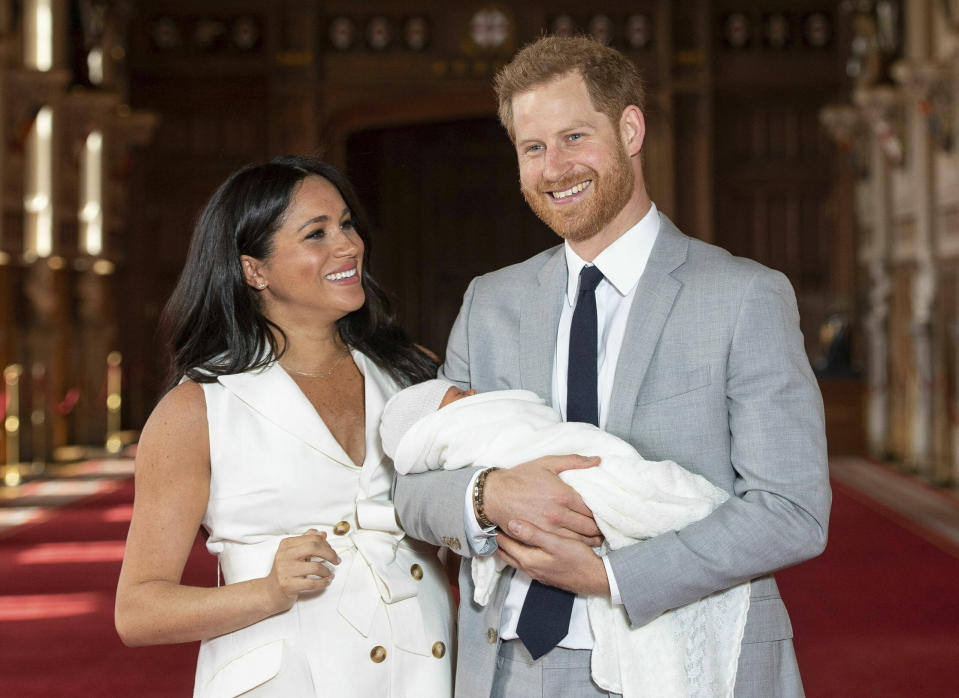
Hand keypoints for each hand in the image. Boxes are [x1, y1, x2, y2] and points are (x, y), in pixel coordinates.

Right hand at [263, 529, 339, 612]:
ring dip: (327, 571)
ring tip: (330, 574)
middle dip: (330, 554)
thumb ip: (307, 541)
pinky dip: (323, 582)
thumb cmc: (285, 571)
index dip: (327, 545)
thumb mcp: (294, 553)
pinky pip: (312, 583)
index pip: (313, 538)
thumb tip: (323, 534)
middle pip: (314, 547)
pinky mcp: (288, 585)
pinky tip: (326, 582)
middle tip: (336, 560)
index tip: (332, 552)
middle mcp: (284, 555)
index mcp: (287, 544)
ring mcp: (285, 570)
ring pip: (315, 567)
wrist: (270, 592)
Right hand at [483, 455, 601, 544]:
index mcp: (564, 495)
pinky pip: (564, 545)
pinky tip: (580, 544)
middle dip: (600, 529)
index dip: (603, 513)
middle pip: (589, 527)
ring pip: (579, 540)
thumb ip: (574, 461)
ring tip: (598, 539)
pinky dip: (576, 546)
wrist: (494, 495)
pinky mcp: (540, 538)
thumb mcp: (547, 463)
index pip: (592, 509)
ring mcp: (549, 528)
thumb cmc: (520, 477)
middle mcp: (559, 514)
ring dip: (592, 540)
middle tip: (605, 528)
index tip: (607, 513)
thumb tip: (597, 460)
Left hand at [496, 519, 609, 595]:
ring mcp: (536, 573)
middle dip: (499, 539)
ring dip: (508, 545)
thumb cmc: (577, 559)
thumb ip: (533, 534)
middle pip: (506, 552)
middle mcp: (529, 568)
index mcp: (528, 560)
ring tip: (505, 530)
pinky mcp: (544, 573)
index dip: (497, 530)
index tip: (491, 516)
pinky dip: (519, 550)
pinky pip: (525, 560)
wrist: (596, 579)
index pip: (504, 544)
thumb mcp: (556, 543)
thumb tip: (511, 523)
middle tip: (494, 522)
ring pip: (515, 557)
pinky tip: (524, 542)